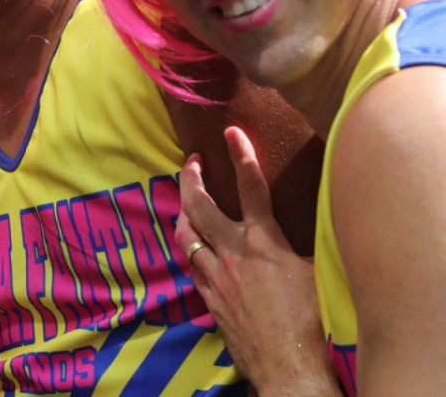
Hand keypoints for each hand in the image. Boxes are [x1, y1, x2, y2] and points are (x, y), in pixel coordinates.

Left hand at [178, 127, 339, 395]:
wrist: (289, 364)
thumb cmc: (310, 321)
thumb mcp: (314, 274)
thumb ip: (297, 246)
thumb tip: (298, 228)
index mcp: (263, 242)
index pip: (251, 188)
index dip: (241, 156)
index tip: (231, 132)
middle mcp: (232, 253)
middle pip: (199, 206)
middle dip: (190, 179)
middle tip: (189, 162)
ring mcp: (215, 276)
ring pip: (185, 235)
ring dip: (182, 214)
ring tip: (183, 203)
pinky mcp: (209, 298)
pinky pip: (190, 266)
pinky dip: (189, 251)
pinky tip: (191, 249)